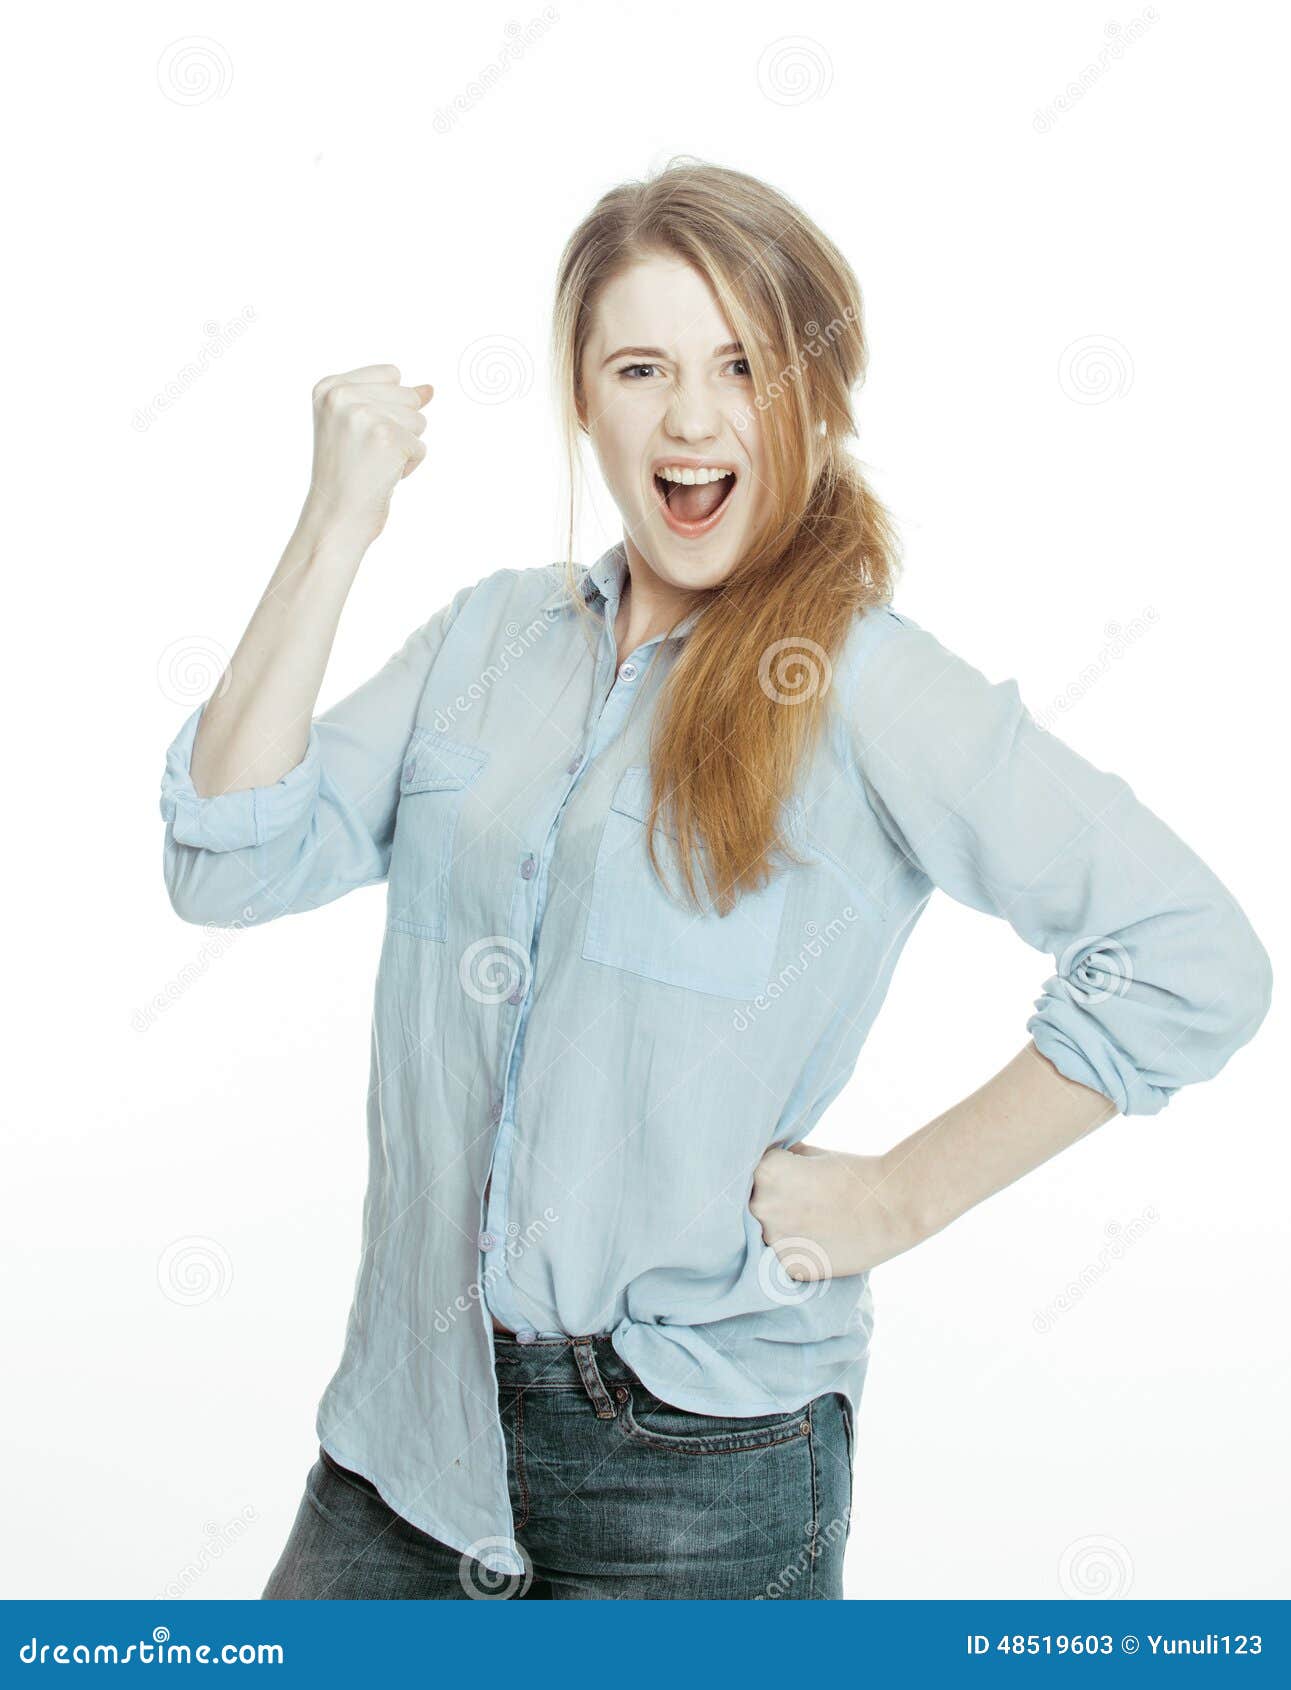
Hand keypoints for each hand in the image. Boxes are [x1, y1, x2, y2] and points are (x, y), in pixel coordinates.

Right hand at [300, 363, 432, 542]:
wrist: (336, 517)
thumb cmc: (347, 475)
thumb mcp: (359, 426)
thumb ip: (392, 399)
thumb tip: (429, 389)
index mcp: (329, 387)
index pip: (391, 374)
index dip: (389, 408)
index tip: (362, 434)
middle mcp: (342, 396)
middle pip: (408, 396)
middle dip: (399, 428)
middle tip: (367, 453)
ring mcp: (364, 414)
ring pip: (418, 420)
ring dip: (404, 447)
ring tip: (374, 463)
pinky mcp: (386, 437)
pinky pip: (420, 447)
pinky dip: (408, 466)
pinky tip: (382, 476)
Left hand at [749, 1142, 917, 1279]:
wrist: (891, 1207)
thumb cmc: (853, 1173)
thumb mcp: (811, 1152)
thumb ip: (782, 1160)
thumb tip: (765, 1161)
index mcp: (764, 1171)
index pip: (752, 1173)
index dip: (773, 1175)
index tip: (792, 1179)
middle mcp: (761, 1205)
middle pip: (754, 1204)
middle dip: (774, 1202)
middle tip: (805, 1201)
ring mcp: (774, 1239)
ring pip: (767, 1232)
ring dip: (783, 1227)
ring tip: (814, 1221)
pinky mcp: (791, 1266)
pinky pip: (784, 1256)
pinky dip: (797, 1250)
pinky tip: (819, 1239)